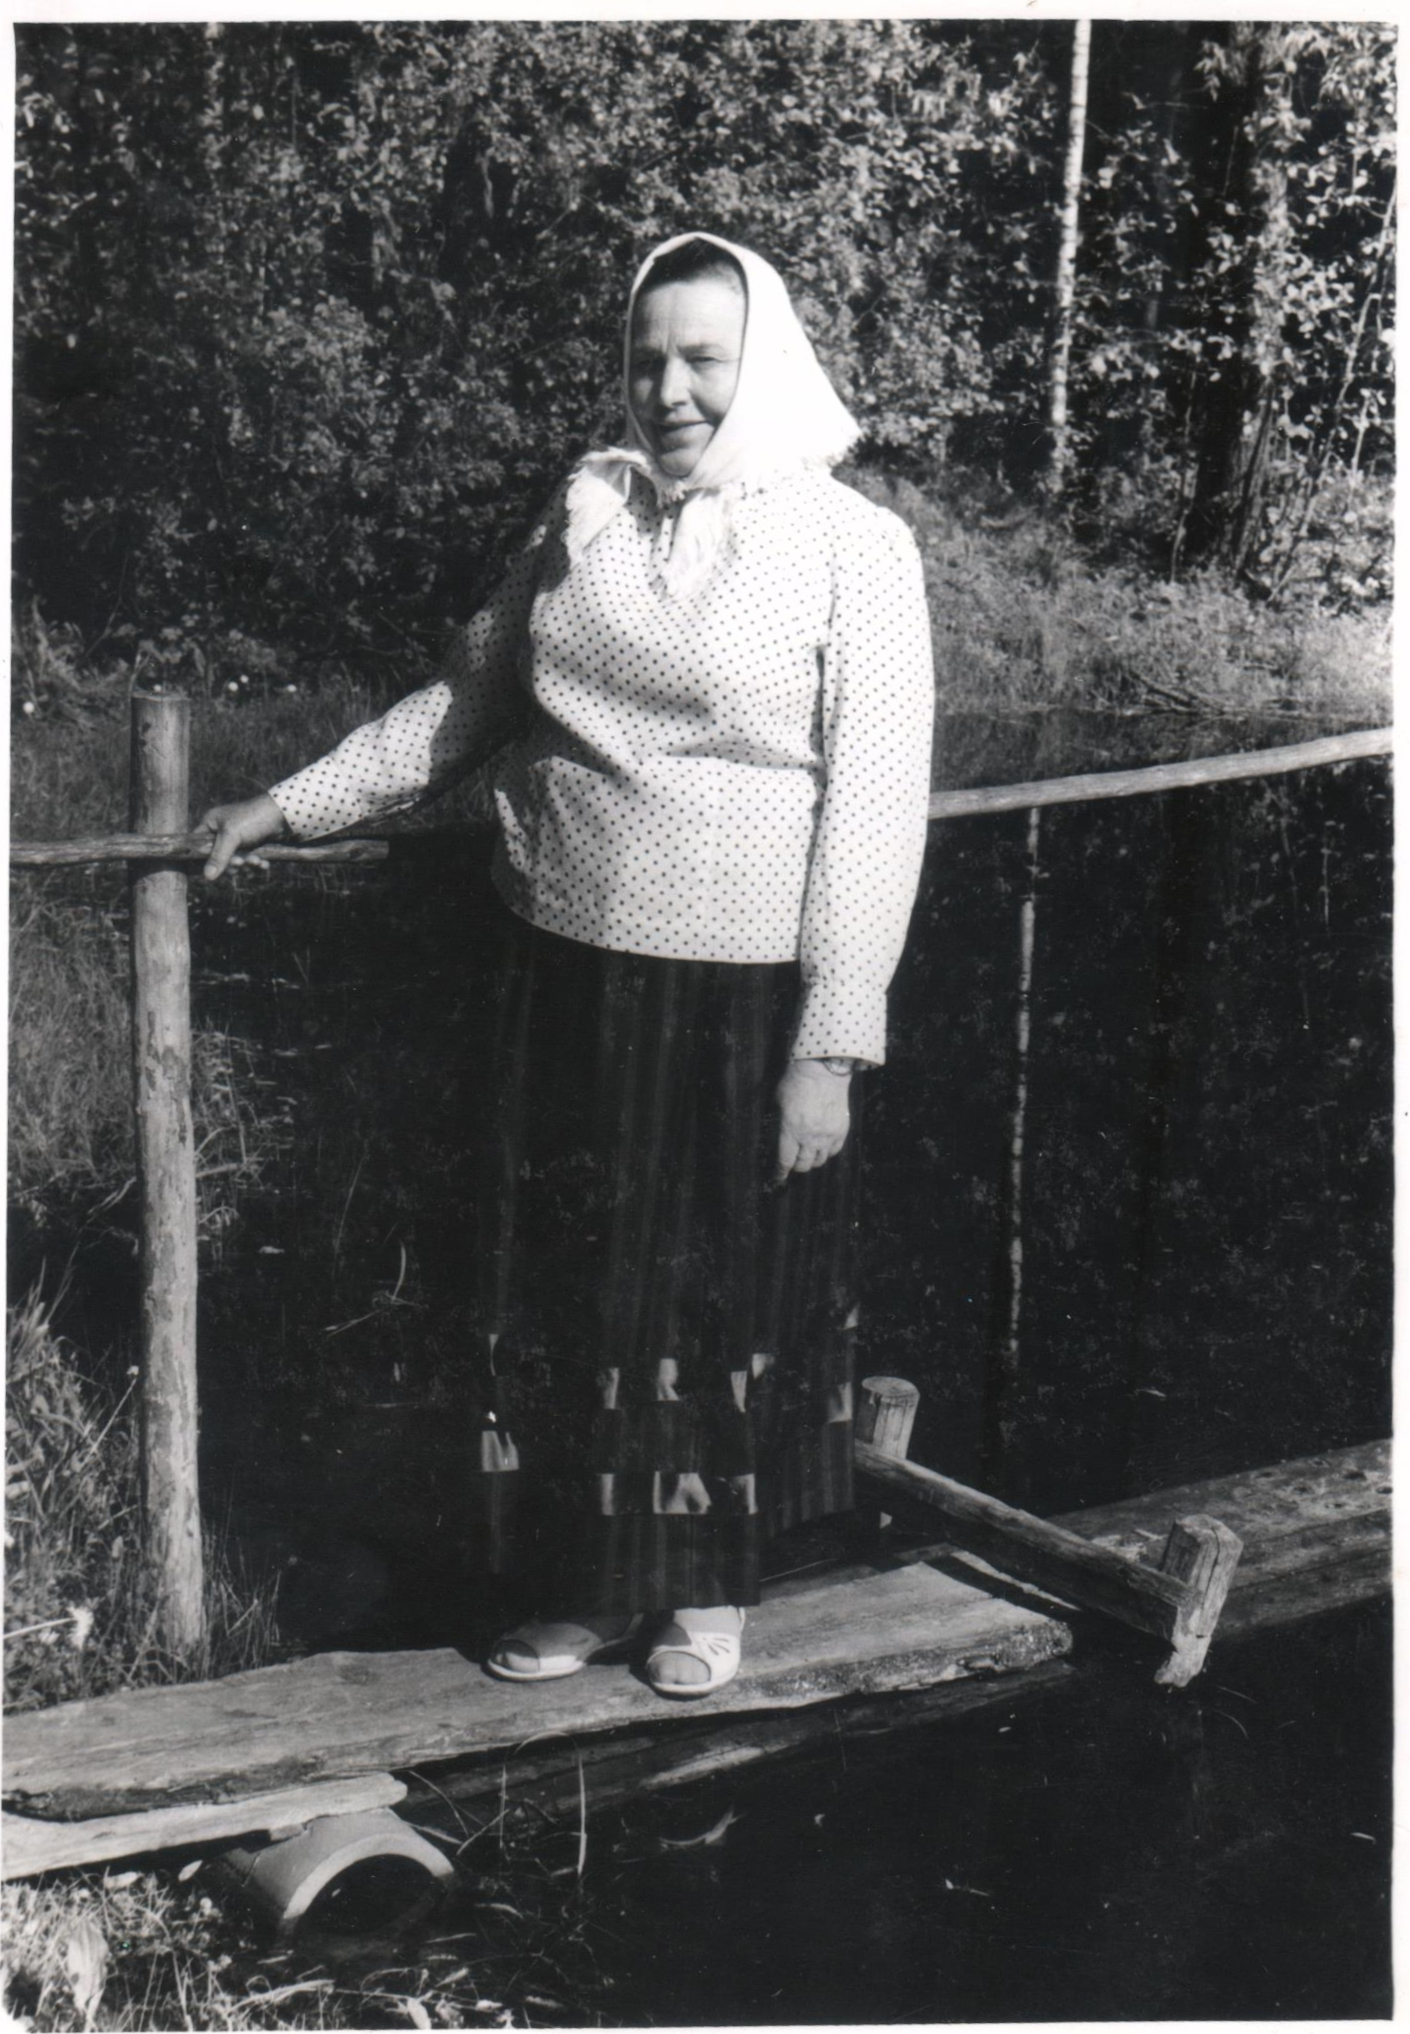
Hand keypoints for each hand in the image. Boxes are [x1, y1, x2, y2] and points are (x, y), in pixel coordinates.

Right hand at [199, 793, 287, 879]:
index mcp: (211, 823)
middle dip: (231, 863)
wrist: (282, 815)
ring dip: (245, 864)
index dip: (203, 858)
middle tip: (241, 862)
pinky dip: (254, 864)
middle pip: (217, 857)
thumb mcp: (232, 836)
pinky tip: (263, 865)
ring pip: (233, 860)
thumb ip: (218, 856)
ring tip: (257, 862)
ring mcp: (236, 838)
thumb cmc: (252, 819)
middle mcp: (221, 831)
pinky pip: (246, 860)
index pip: (198, 844)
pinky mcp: (249, 845)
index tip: (210, 870)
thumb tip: (207, 877)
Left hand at [775, 1059, 851, 1182]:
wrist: (824, 1070)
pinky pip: (834, 1151)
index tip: (777, 1177)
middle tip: (792, 1163)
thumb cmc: (796, 1082)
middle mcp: (810, 1137)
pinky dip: (827, 1153)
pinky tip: (822, 1147)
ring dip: (811, 1161)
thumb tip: (777, 1137)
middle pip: (803, 1164)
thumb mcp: (778, 1102)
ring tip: (807, 1156)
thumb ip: (779, 1122)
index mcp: (791, 1130)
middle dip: (795, 1167)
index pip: (785, 1161)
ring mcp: (828, 1134)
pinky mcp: (841, 1130)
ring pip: (820, 1160)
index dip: (780, 1172)